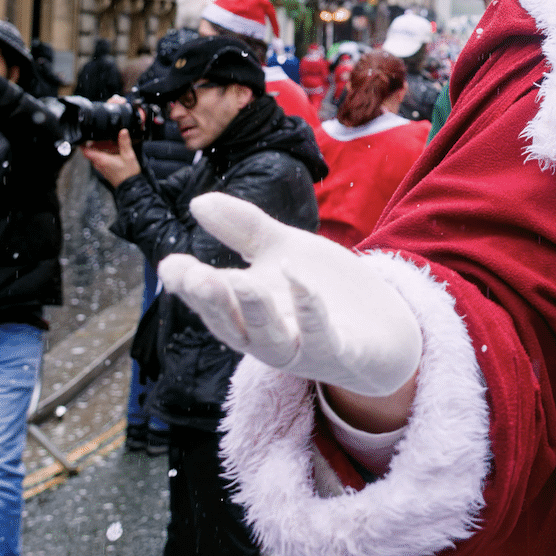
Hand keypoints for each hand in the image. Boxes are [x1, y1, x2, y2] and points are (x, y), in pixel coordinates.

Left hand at [80, 128, 140, 186]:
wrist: (130, 186)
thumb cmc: (128, 174)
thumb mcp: (128, 155)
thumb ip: (125, 142)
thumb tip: (123, 132)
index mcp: (101, 159)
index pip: (85, 151)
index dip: (83, 143)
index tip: (84, 138)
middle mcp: (99, 164)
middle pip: (91, 152)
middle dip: (94, 145)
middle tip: (101, 139)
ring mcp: (101, 168)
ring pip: (95, 157)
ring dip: (99, 151)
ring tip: (109, 146)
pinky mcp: (105, 171)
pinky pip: (100, 161)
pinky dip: (103, 156)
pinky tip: (113, 154)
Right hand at [159, 193, 421, 398]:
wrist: (385, 331)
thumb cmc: (324, 291)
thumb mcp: (284, 251)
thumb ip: (245, 229)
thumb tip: (198, 202)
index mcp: (247, 311)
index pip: (209, 301)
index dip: (188, 286)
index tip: (170, 265)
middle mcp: (267, 336)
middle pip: (232, 325)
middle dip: (212, 302)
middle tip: (194, 276)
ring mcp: (303, 349)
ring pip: (270, 338)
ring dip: (255, 310)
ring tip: (241, 281)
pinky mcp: (341, 353)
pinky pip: (322, 336)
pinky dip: (309, 311)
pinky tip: (301, 280)